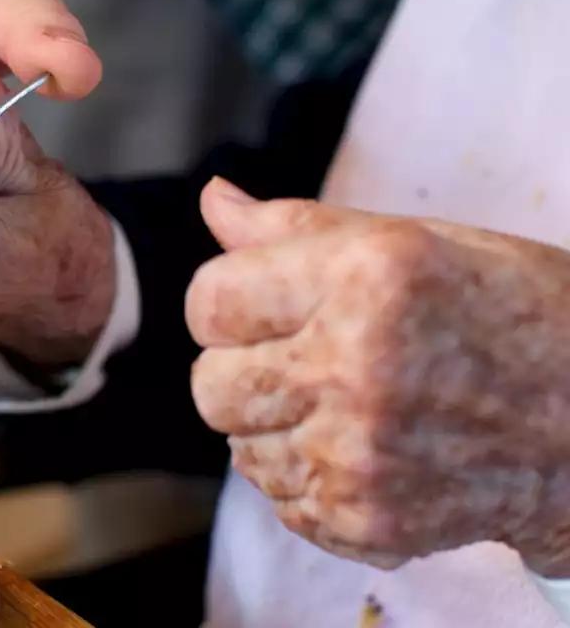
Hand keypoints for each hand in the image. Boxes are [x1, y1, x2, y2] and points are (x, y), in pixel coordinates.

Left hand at [186, 177, 569, 574]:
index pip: (207, 303)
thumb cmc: (514, 312)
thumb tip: (213, 201)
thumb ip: (297, 227)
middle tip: (312, 359)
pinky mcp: (368, 521)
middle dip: (246, 370)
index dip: (230, 303)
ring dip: (279, 430)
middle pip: (209, 386)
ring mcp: (359, 455)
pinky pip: (283, 502)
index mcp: (363, 278)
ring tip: (355, 407)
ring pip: (241, 450)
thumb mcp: (416, 242)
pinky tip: (373, 452)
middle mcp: (354, 368)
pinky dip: (313, 481)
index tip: (270, 307)